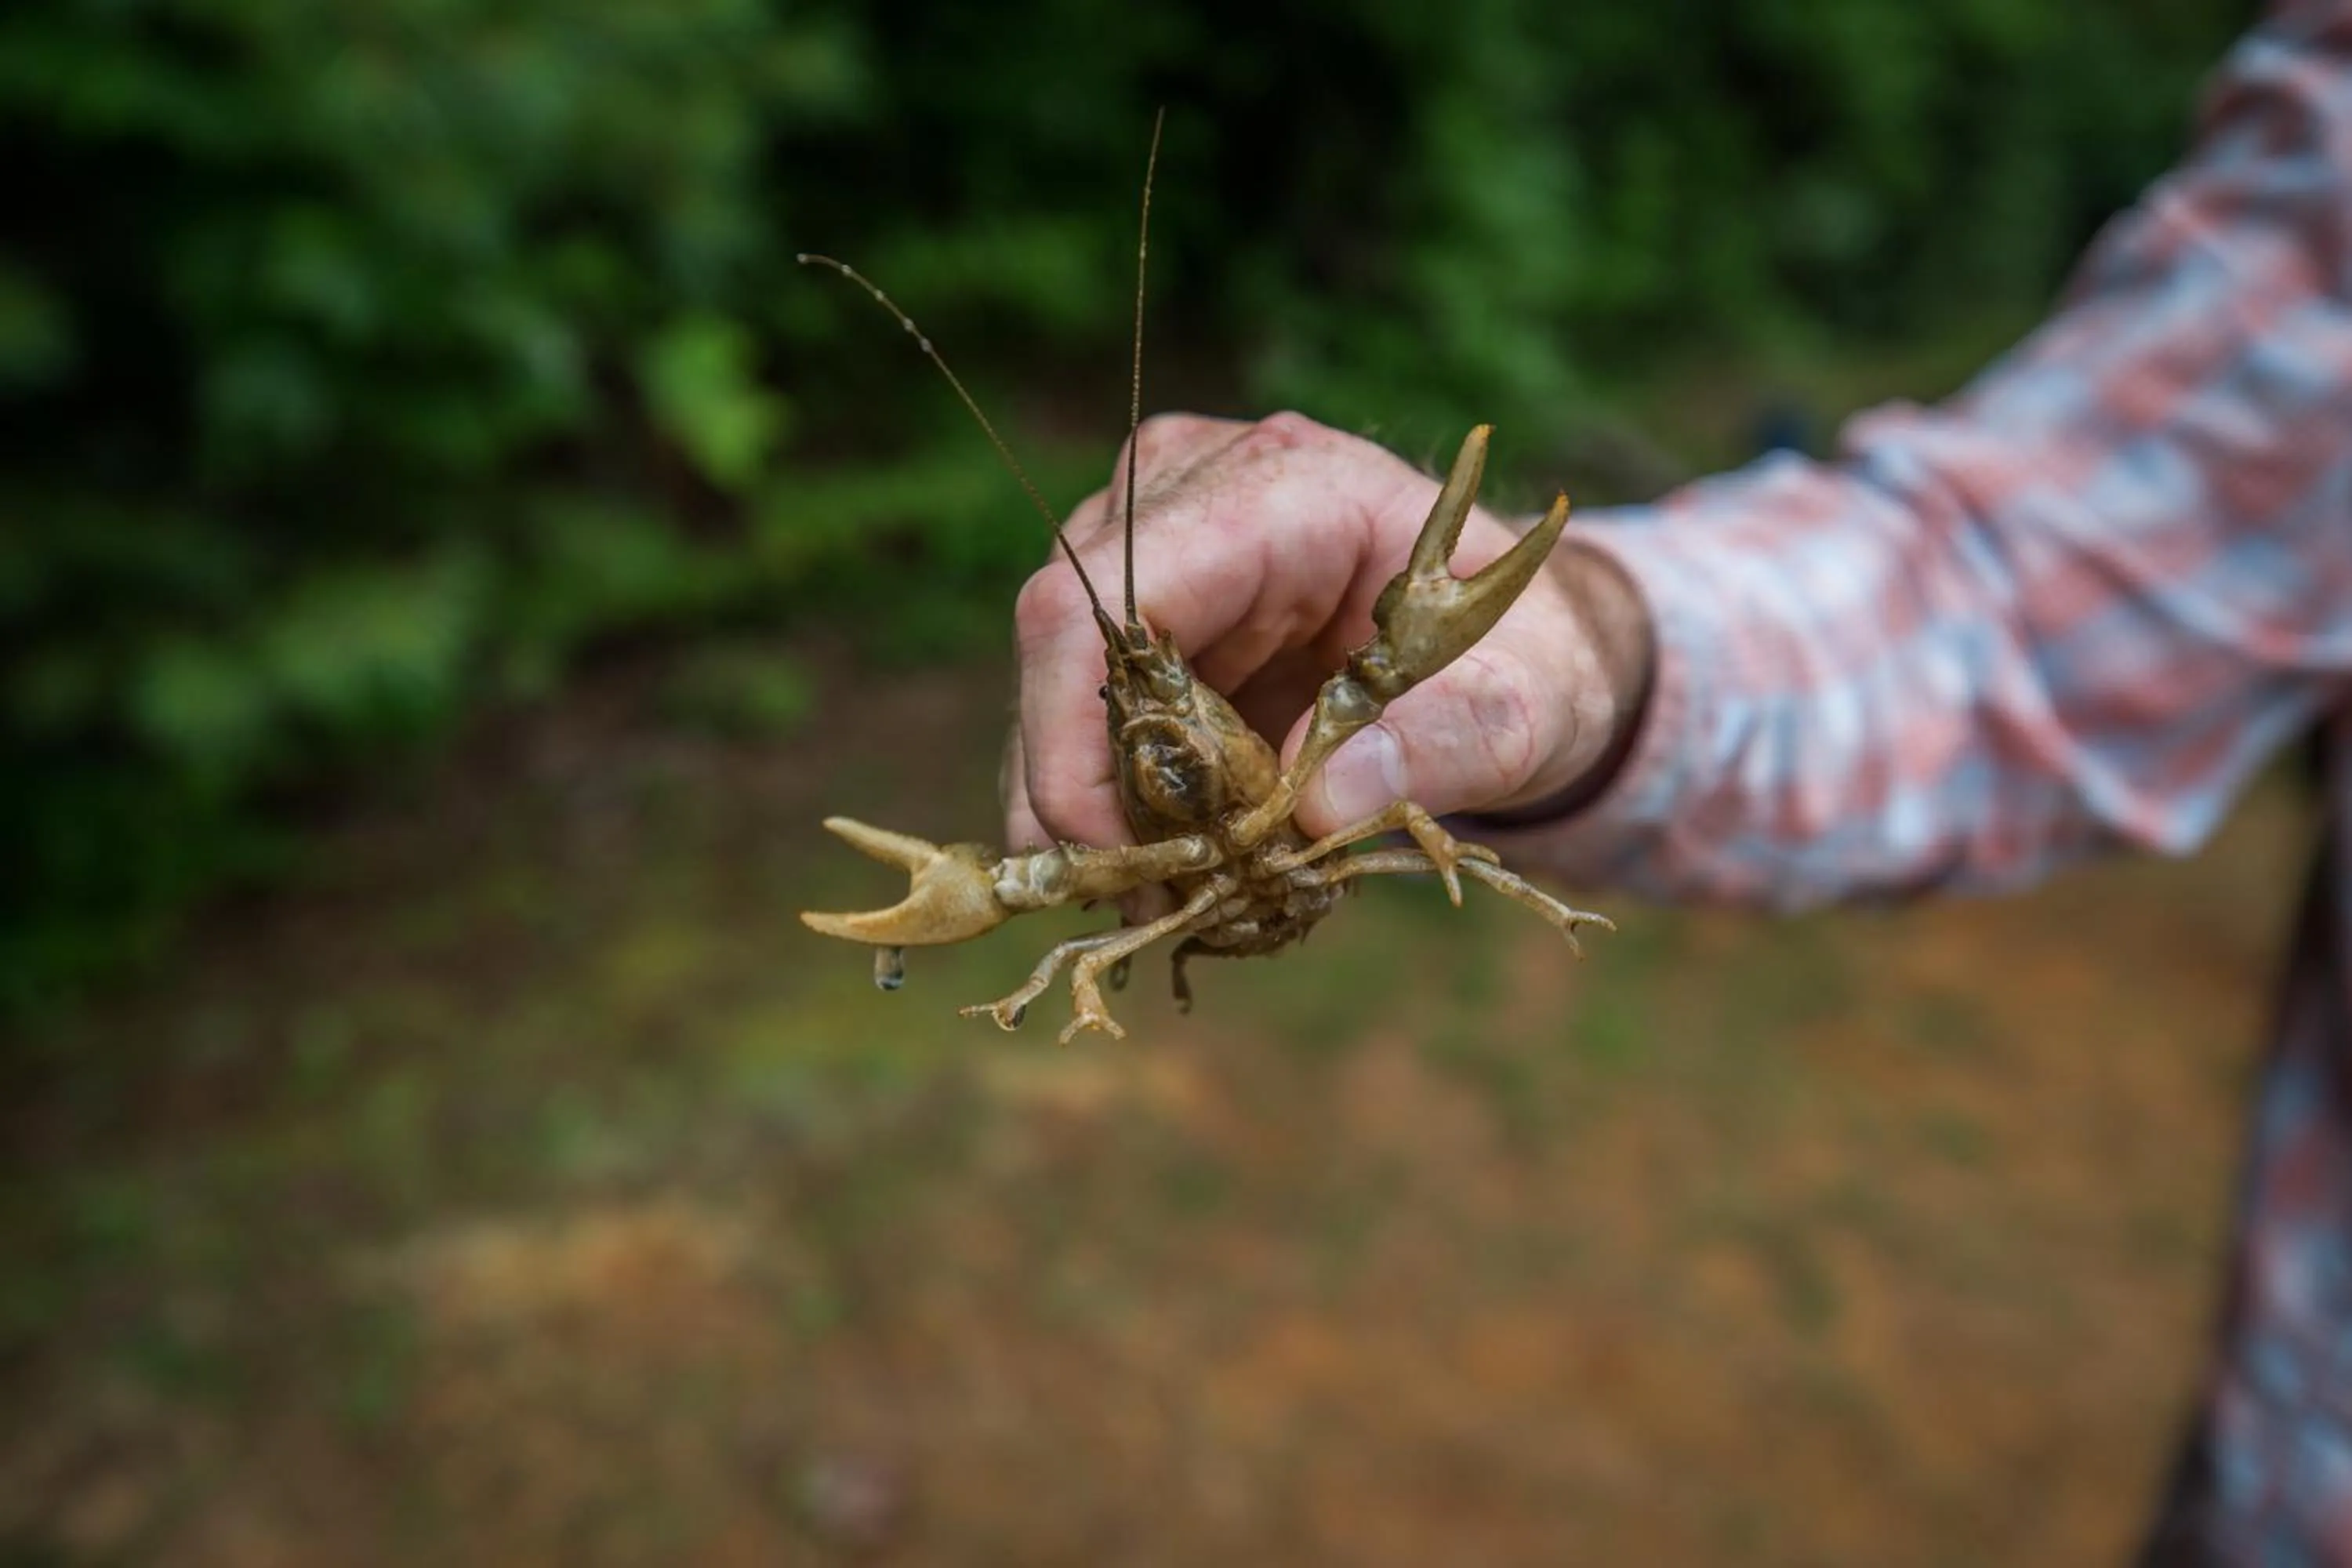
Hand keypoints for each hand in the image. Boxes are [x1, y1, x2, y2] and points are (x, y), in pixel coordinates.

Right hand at [1003, 411, 1654, 852]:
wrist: (1515, 654)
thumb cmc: (1527, 661)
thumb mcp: (1534, 706)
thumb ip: (1454, 743)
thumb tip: (1320, 805)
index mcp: (1290, 488)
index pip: (1118, 593)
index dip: (1080, 732)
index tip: (1123, 860)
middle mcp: (1192, 493)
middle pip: (1065, 650)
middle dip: (1089, 792)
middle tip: (1158, 898)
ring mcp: (1153, 549)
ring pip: (1061, 694)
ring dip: (1102, 810)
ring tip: (1182, 890)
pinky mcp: (1140, 614)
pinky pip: (1085, 720)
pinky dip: (1119, 805)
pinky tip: (1179, 860)